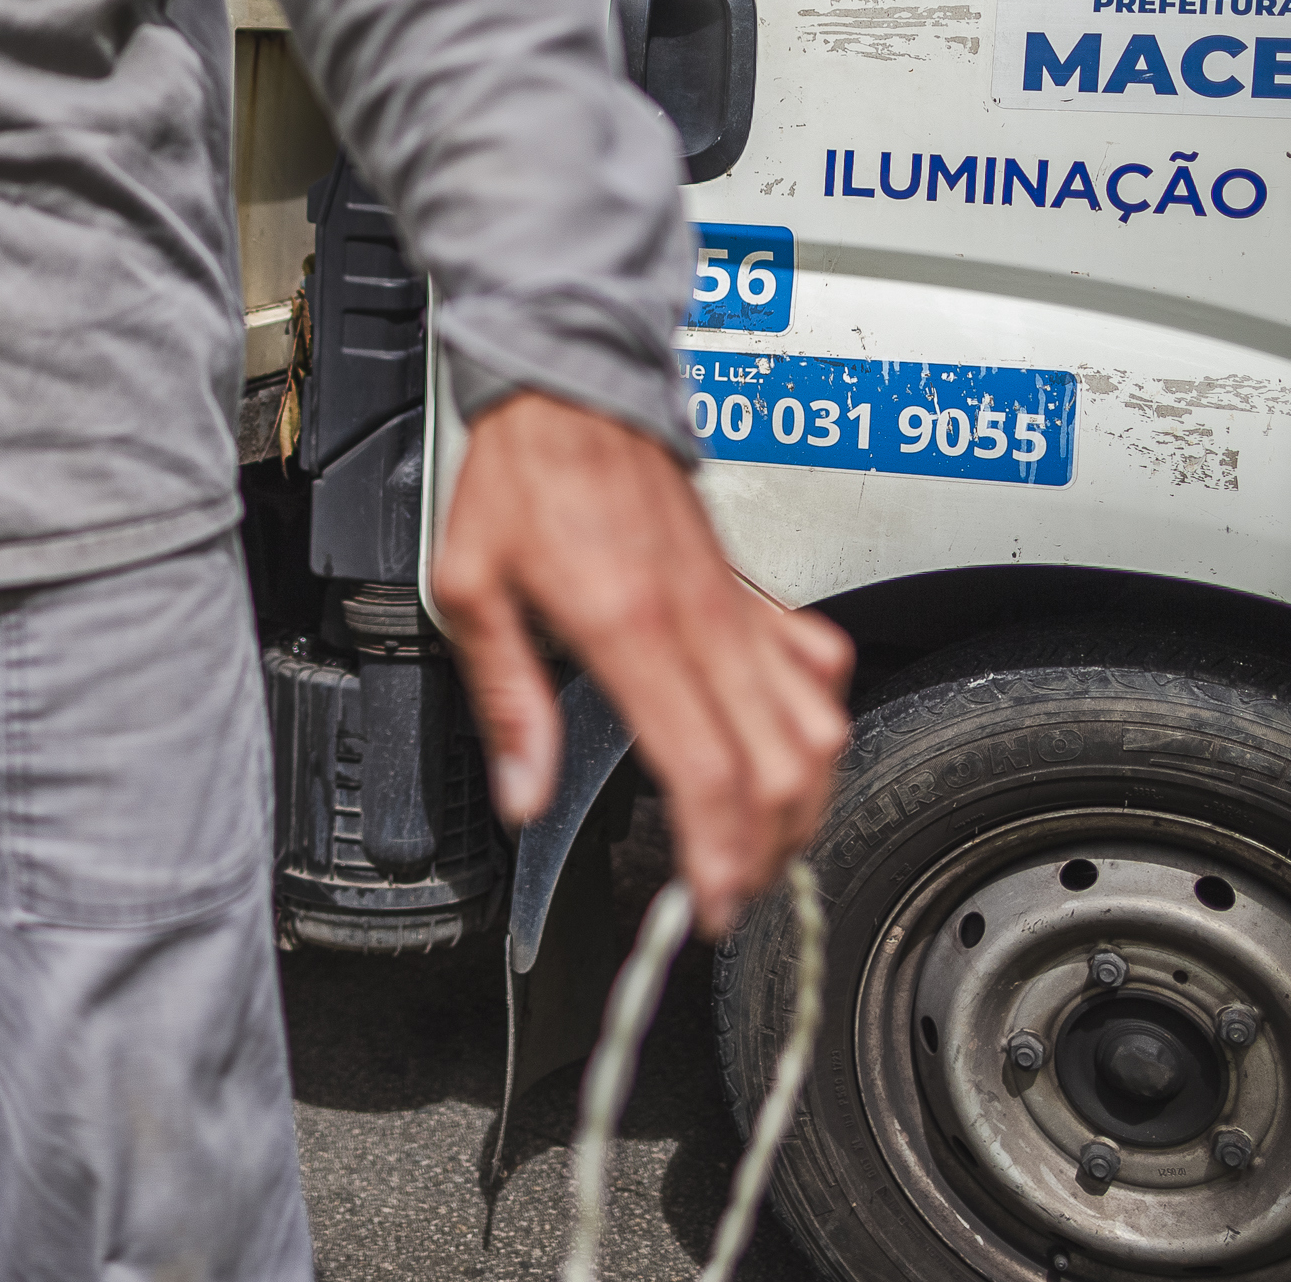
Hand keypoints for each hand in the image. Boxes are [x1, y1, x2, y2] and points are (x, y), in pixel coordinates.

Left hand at [429, 390, 852, 935]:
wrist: (570, 387)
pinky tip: (791, 751)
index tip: (709, 902)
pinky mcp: (748, 589)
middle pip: (779, 767)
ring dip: (803, 800)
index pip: (704, 768)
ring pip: (816, 724)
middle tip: (733, 890)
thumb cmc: (521, 474)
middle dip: (769, 850)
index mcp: (628, 628)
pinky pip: (816, 663)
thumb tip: (524, 792)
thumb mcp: (471, 588)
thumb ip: (505, 699)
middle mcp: (698, 621)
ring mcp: (734, 606)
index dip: (719, 852)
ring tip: (763, 844)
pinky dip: (818, 721)